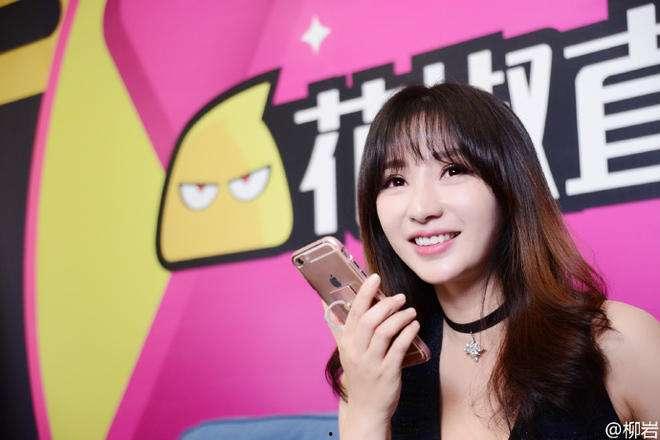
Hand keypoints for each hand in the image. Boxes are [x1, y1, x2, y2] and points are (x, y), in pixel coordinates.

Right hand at [323, 273, 419, 422]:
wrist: (365, 408)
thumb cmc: (358, 374)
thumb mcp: (345, 350)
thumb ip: (338, 326)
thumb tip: (324, 302)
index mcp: (346, 343)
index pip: (353, 313)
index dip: (364, 293)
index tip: (374, 278)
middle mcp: (356, 351)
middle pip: (369, 321)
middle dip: (385, 304)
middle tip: (399, 297)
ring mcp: (371, 363)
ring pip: (384, 332)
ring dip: (399, 317)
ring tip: (410, 310)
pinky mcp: (387, 372)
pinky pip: (398, 348)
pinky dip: (408, 333)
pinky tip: (414, 325)